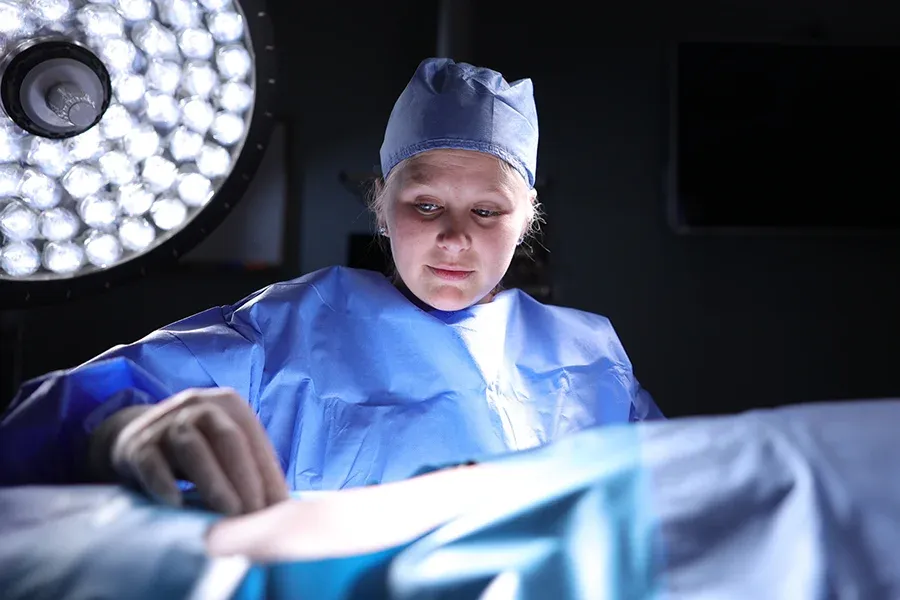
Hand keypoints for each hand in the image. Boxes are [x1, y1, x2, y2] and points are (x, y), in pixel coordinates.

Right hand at [97, 387, 287, 514]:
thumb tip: (280, 508)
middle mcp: (198, 405)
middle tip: (255, 513)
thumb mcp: (225, 447)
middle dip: (245, 478)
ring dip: (214, 482)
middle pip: (227, 438)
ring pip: (193, 448)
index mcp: (228, 403)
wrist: (139, 436)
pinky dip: (165, 484)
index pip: (253, 437)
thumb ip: (251, 468)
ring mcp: (165, 422)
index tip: (278, 507)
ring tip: (229, 513)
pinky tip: (178, 504)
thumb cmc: (199, 449)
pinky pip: (152, 463)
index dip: (268, 472)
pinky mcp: (137, 444)